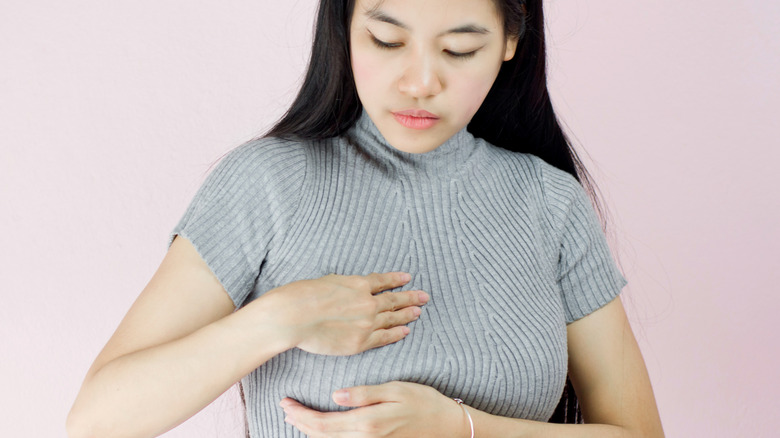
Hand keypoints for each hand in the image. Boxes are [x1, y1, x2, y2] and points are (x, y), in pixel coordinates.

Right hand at [260, 272, 429, 355]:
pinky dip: (396, 334)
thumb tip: (351, 287)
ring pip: (392, 319)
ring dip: (407, 315)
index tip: (407, 278)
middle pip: (394, 300)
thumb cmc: (303, 295)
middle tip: (424, 296)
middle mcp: (367, 303)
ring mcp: (366, 323)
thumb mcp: (328, 281)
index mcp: (358, 284)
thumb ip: (344, 285)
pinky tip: (405, 331)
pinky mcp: (360, 342)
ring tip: (418, 312)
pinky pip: (384, 338)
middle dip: (411, 297)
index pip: (383, 281)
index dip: (396, 279)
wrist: (294, 316)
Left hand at [279, 381, 467, 436]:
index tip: (286, 403)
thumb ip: (364, 394)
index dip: (301, 415)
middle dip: (300, 423)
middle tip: (284, 409)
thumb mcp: (396, 390)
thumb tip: (335, 395)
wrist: (448, 427)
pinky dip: (327, 437)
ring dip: (311, 432)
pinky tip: (321, 429)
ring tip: (296, 418)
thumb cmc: (425, 403)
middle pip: (322, 437)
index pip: (323, 424)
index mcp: (367, 423)